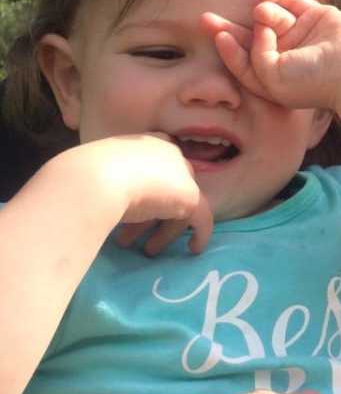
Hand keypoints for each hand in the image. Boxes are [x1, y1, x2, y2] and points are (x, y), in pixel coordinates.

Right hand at [54, 135, 212, 253]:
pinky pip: (202, 217)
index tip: (138, 212)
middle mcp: (169, 154)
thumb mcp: (99, 171)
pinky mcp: (189, 196)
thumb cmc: (85, 175)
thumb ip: (112, 178)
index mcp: (148, 143)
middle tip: (133, 237)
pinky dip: (200, 233)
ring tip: (148, 250)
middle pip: (170, 187)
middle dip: (153, 215)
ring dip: (165, 229)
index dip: (148, 193)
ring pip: (181, 205)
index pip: (157, 168)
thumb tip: (109, 196)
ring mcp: (181, 175)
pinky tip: (193, 249)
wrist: (92, 180)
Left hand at [203, 0, 340, 111]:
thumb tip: (258, 19)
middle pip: (250, 38)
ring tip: (262, 13)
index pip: (244, 60)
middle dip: (228, 28)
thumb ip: (253, 54)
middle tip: (205, 18)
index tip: (217, 37)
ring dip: (263, 13)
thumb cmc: (311, 80)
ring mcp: (301, 34)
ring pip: (271, 17)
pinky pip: (291, 0)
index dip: (228, 48)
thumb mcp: (269, 76)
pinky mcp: (316, 16)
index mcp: (274, 76)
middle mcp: (286, 55)